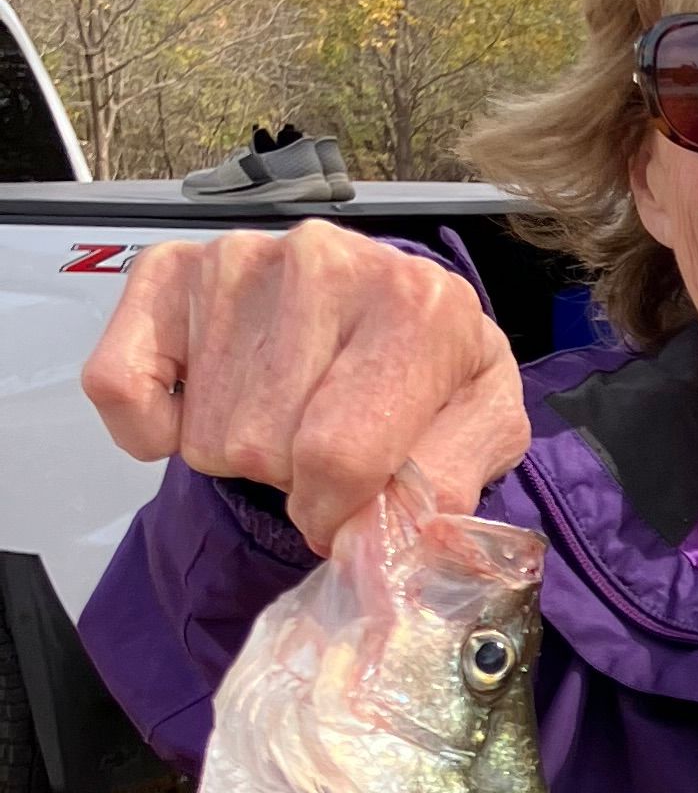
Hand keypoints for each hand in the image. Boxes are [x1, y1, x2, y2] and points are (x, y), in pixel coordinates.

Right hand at [81, 224, 527, 550]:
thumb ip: (451, 480)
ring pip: (209, 432)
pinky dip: (153, 427)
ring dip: (243, 450)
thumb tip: (392, 534)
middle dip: (296, 478)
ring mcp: (239, 259)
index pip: (339, 455)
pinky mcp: (168, 269)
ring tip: (286, 412)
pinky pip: (118, 386)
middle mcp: (324, 260)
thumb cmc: (436, 374)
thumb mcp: (484, 425)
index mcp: (418, 304)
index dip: (336, 512)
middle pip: (268, 449)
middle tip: (323, 443)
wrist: (391, 309)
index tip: (345, 512)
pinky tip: (205, 405)